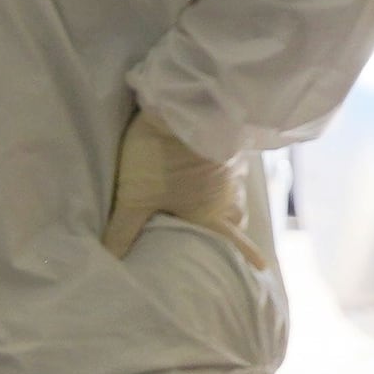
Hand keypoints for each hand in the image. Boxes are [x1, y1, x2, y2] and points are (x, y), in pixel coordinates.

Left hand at [105, 109, 260, 261]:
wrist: (183, 107)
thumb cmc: (160, 159)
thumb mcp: (135, 197)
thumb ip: (123, 230)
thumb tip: (110, 262)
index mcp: (210, 213)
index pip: (234, 239)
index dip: (248, 254)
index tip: (262, 267)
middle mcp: (228, 193)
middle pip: (238, 214)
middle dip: (236, 225)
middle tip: (231, 231)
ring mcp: (231, 167)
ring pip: (236, 190)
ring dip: (231, 198)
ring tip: (220, 202)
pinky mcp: (226, 144)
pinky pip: (231, 166)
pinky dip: (225, 173)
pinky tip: (214, 166)